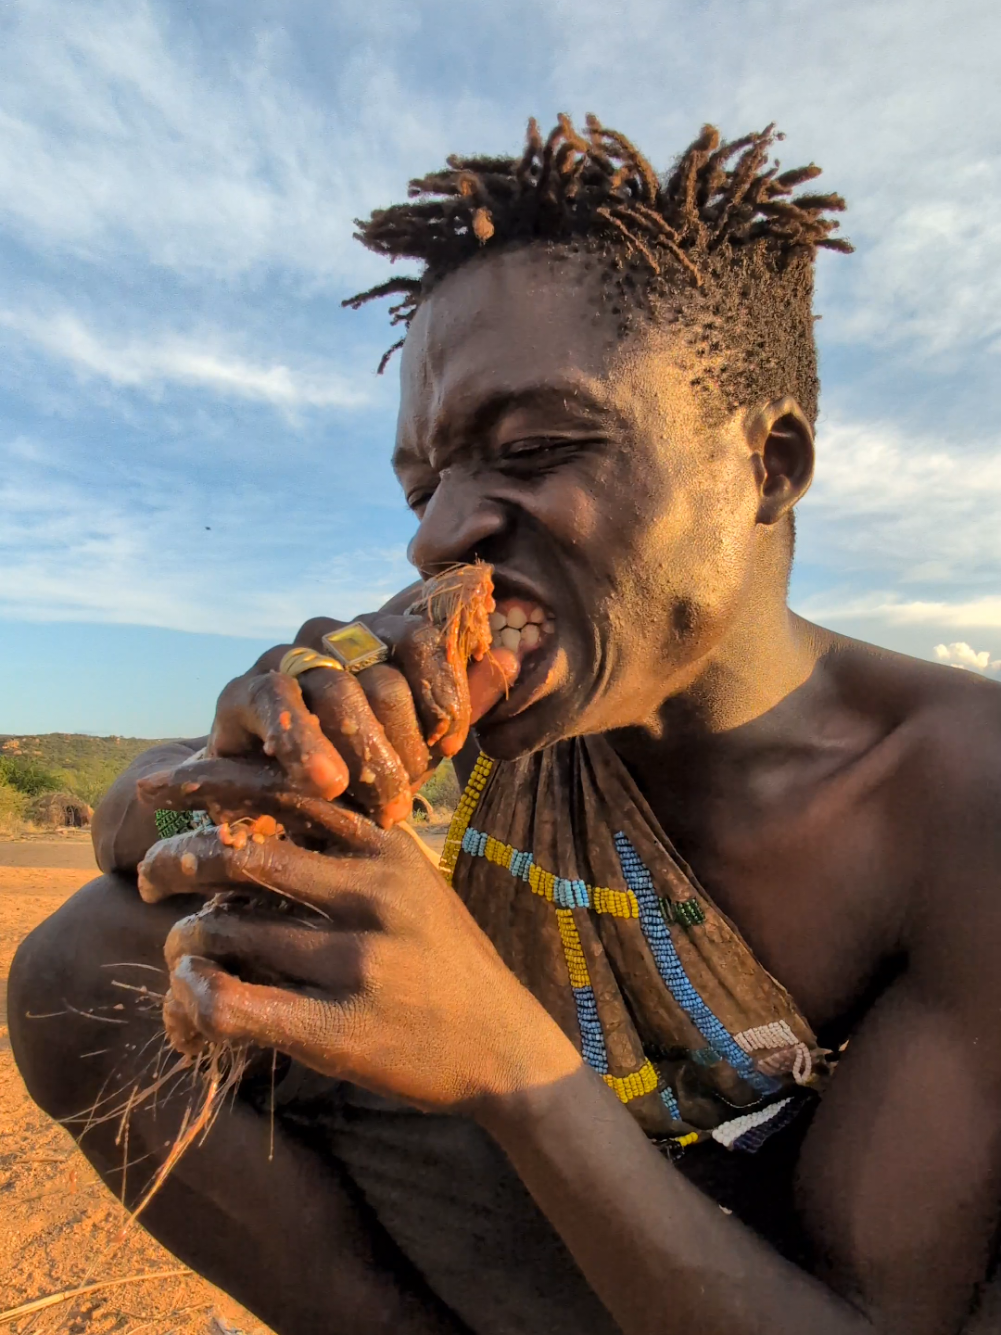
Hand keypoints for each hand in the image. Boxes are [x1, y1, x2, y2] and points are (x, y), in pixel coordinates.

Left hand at [137, 808, 581, 1112]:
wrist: (507, 1047)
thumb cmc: (446, 961)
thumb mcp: (414, 884)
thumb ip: (353, 848)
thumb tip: (254, 816)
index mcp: (389, 848)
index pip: (287, 791)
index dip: (210, 782)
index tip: (156, 788)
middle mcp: (374, 893)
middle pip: (246, 853)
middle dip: (178, 858)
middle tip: (148, 874)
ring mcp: (359, 962)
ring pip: (228, 929)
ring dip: (184, 937)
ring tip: (179, 950)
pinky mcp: (342, 1031)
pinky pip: (236, 1003)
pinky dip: (194, 993)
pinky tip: (191, 993)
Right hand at [144, 574, 517, 830]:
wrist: (274, 807)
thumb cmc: (358, 769)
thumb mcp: (420, 743)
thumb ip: (462, 703)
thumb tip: (510, 657)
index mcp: (379, 636)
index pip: (425, 640)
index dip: (445, 695)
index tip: (452, 747)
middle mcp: (334, 636)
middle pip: (386, 678)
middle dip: (404, 747)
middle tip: (405, 800)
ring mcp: (286, 658)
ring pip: (339, 692)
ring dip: (366, 758)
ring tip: (380, 808)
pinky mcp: (242, 690)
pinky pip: (277, 703)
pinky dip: (304, 744)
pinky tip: (327, 783)